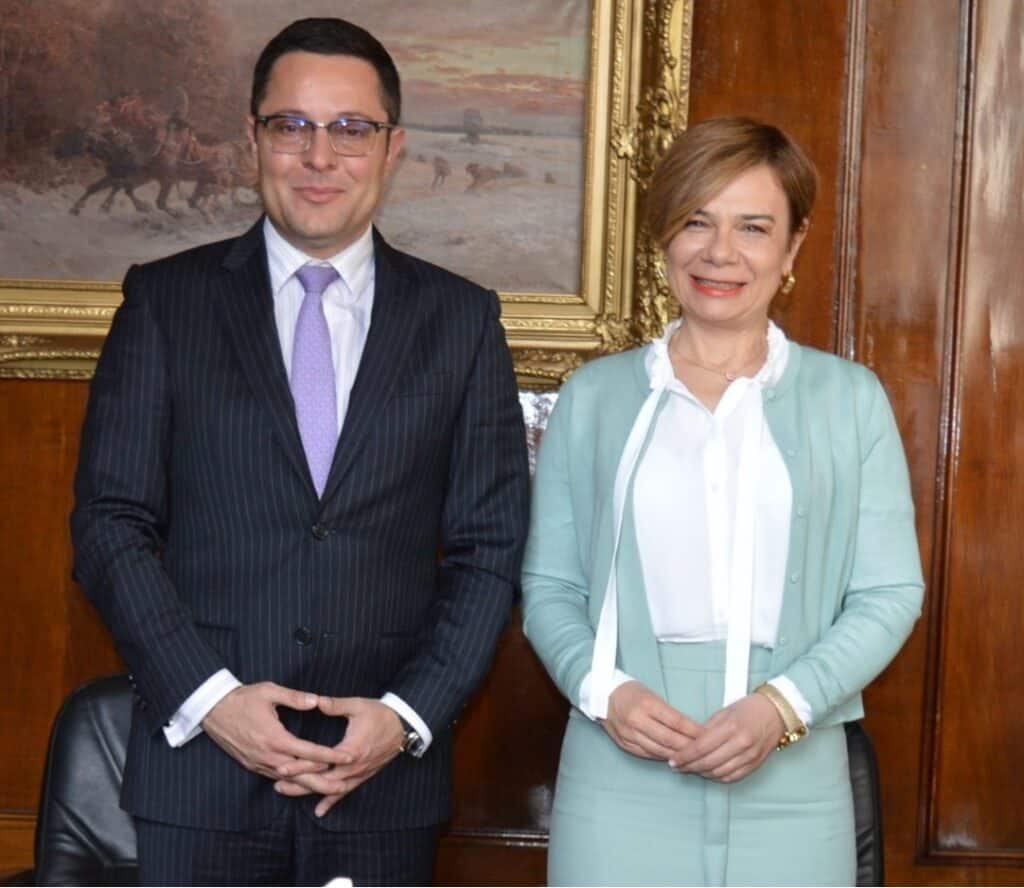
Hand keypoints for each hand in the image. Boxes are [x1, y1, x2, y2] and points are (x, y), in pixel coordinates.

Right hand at [201, 682, 345, 780]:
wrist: (213, 710)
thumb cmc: (243, 698)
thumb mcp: (269, 691)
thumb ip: (295, 697)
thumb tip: (316, 701)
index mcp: (275, 738)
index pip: (308, 751)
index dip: (330, 756)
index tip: (348, 757)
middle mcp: (267, 755)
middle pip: (301, 775)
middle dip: (324, 781)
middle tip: (345, 785)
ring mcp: (259, 763)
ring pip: (289, 780)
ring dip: (309, 785)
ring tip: (330, 788)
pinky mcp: (253, 765)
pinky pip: (277, 777)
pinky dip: (293, 782)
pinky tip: (304, 783)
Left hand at [273, 697, 405, 816]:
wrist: (403, 726)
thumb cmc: (380, 714)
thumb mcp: (358, 706)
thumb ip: (335, 705)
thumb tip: (315, 701)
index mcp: (350, 750)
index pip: (321, 761)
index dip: (300, 764)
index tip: (282, 766)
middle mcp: (353, 767)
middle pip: (322, 779)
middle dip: (298, 782)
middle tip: (277, 783)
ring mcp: (358, 774)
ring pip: (329, 789)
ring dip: (307, 792)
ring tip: (286, 792)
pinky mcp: (362, 776)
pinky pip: (345, 792)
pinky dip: (331, 802)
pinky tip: (319, 812)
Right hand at [600, 681, 701, 759]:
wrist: (602, 696)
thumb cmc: (631, 692)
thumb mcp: (651, 694)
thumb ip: (669, 713)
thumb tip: (691, 729)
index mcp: (646, 704)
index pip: (676, 721)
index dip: (693, 730)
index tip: (707, 734)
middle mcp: (636, 720)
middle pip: (669, 739)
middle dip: (689, 747)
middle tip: (704, 751)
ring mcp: (629, 734)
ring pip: (659, 750)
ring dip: (677, 755)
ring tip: (691, 758)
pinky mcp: (625, 743)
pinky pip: (647, 754)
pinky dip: (662, 756)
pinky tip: (672, 757)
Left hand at [669, 692, 783, 781]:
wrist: (776, 713)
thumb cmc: (748, 709)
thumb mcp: (724, 712)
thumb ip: (707, 729)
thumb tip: (689, 744)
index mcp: (730, 727)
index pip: (701, 747)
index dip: (684, 756)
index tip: (673, 760)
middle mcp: (741, 743)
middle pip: (709, 762)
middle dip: (690, 766)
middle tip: (677, 767)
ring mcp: (750, 756)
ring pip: (720, 773)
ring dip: (702, 773)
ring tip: (691, 769)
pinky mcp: (755, 764)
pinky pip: (732, 777)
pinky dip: (718, 777)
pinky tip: (708, 773)